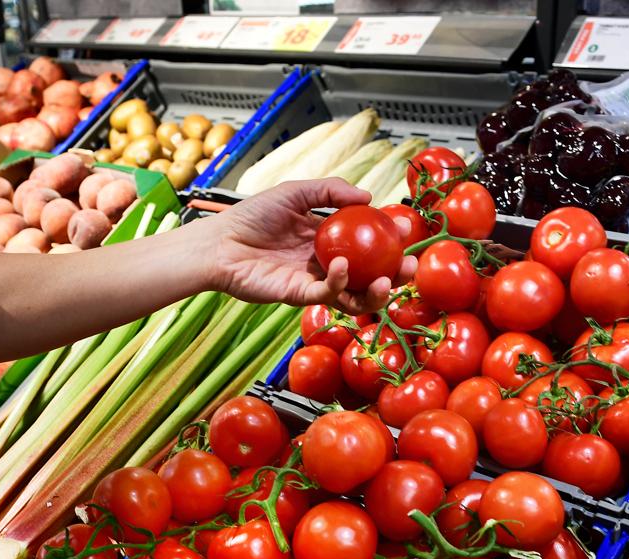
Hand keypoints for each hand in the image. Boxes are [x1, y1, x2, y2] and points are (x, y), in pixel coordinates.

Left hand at [205, 178, 417, 315]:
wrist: (218, 242)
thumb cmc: (250, 216)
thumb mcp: (295, 193)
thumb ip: (330, 191)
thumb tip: (368, 197)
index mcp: (327, 239)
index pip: (367, 243)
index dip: (389, 240)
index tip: (405, 231)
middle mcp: (324, 263)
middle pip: (368, 275)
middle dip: (395, 275)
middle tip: (410, 267)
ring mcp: (313, 282)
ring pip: (353, 296)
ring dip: (375, 292)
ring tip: (386, 279)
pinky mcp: (298, 296)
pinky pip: (326, 295)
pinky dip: (338, 283)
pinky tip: (340, 266)